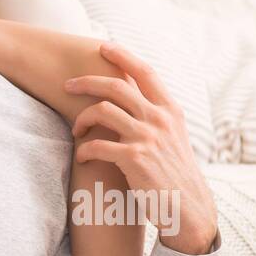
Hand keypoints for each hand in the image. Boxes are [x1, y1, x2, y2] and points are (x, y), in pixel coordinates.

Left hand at [64, 42, 218, 255]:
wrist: (189, 210)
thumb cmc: (174, 174)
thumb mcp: (173, 138)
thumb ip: (155, 116)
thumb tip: (133, 97)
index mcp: (171, 110)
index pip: (145, 72)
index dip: (123, 56)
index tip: (103, 46)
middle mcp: (161, 119)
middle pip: (116, 86)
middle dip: (86, 81)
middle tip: (66, 85)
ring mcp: (148, 137)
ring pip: (102, 111)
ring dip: (81, 119)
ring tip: (75, 130)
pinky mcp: (135, 159)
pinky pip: (97, 145)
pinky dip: (84, 150)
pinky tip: (82, 157)